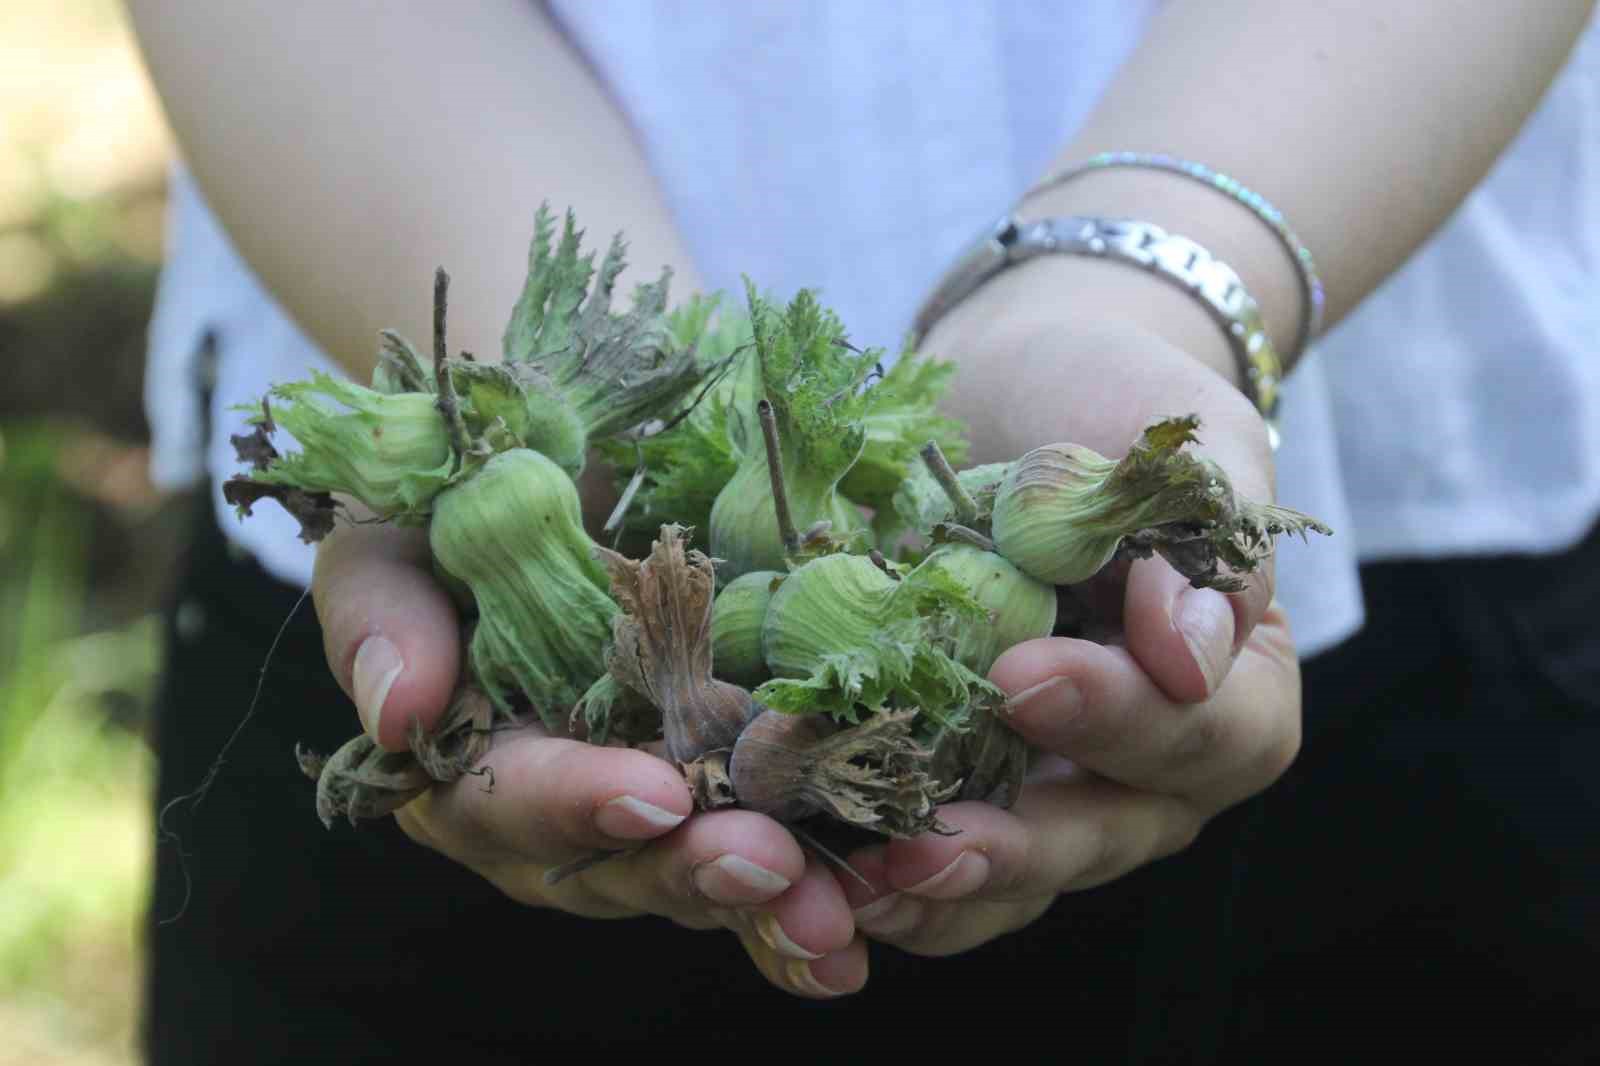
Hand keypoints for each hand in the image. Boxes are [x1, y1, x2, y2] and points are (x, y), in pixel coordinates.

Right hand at [310, 517, 867, 996]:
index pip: (503, 800)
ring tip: (838, 920)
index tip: (649, 794)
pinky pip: (766, 854)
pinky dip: (812, 894)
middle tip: (767, 864)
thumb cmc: (449, 503)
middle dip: (689, 870)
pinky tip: (869, 924)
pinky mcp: (723, 787)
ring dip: (768, 905)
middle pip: (613, 865)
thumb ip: (380, 614)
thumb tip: (398, 710)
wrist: (548, 470)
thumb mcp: (393, 533)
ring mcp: (645, 804)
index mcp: (461, 760)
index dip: (572, 803)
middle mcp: (553, 811)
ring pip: (698, 876)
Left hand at [836, 272, 1302, 953]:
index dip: (1121, 719)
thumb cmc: (1116, 398)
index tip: (1025, 675)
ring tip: (858, 887)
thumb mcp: (1180, 440)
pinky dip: (871, 870)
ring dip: (935, 891)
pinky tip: (811, 867)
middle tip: (930, 839)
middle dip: (1015, 846)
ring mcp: (1048, 786)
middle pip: (1103, 836)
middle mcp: (1148, 767)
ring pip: (1012, 877)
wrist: (1017, 389)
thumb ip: (1206, 533)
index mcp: (1233, 691)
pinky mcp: (954, 779)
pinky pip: (927, 854)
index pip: (1205, 735)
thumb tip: (1189, 652)